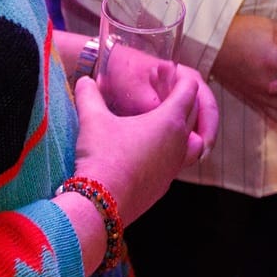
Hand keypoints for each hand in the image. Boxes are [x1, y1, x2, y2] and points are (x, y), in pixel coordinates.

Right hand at [71, 65, 217, 221]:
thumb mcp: (92, 119)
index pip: (189, 91)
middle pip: (192, 113)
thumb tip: (84, 80)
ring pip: (190, 140)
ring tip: (162, 122)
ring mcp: (174, 166)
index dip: (180, 78)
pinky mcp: (165, 185)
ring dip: (181, 128)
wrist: (101, 204)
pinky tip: (151, 151)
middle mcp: (179, 142)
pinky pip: (177, 161)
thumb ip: (89, 95)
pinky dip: (171, 151)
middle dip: (181, 99)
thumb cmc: (103, 155)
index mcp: (169, 120)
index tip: (168, 72)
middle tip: (163, 91)